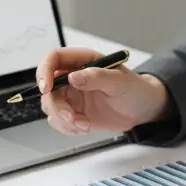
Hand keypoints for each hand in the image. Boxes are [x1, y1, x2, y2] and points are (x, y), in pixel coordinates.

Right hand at [35, 47, 171, 135]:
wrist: (141, 109)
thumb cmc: (134, 89)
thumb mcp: (120, 82)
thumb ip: (97, 77)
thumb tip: (74, 77)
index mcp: (83, 61)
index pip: (53, 58)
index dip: (44, 70)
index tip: (46, 88)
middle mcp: (72, 76)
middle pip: (48, 87)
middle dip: (56, 105)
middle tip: (71, 117)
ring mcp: (71, 95)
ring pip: (50, 105)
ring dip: (63, 119)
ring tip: (84, 124)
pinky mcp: (73, 111)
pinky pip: (58, 120)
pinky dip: (67, 128)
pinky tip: (84, 127)